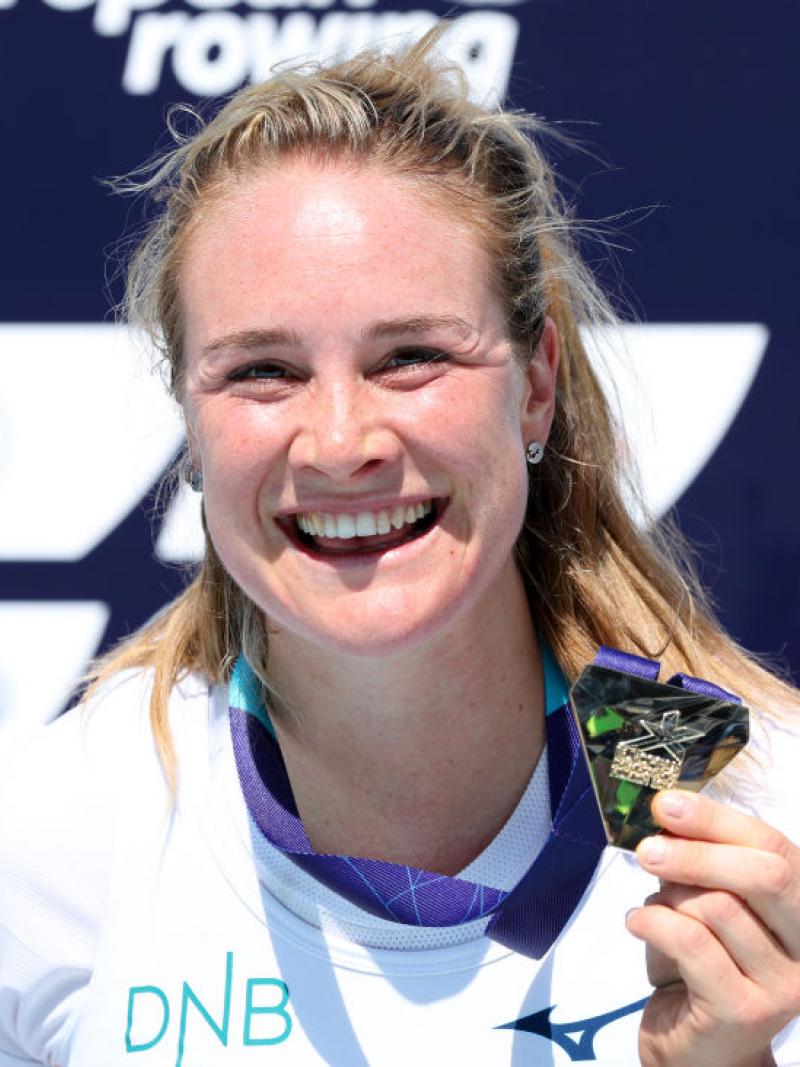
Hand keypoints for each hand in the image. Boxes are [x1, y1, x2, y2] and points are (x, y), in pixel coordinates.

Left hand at [625, 790, 799, 1066]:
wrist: (698, 1050)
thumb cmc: (702, 966)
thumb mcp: (707, 904)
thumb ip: (702, 863)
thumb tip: (669, 811)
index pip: (774, 848)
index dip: (718, 820)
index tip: (667, 803)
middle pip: (763, 875)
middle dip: (697, 852)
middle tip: (647, 849)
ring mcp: (783, 985)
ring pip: (718, 907)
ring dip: (669, 898)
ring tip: (653, 909)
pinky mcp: (744, 1011)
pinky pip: (691, 942)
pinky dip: (652, 923)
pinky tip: (637, 923)